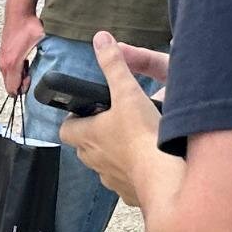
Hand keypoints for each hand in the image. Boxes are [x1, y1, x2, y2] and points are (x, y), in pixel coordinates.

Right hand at [0, 8, 47, 95]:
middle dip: (21, 84)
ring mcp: (2, 59)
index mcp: (13, 63)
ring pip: (8, 78)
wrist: (18, 13)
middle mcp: (4, 63)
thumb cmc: (28, 25)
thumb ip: (45, 54)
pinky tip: (24, 61)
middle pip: (9, 85)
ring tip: (28, 66)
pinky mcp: (3, 55)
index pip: (13, 89)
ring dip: (18, 76)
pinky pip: (7, 70)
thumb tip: (54, 63)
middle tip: (31, 74)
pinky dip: (15, 70)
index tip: (31, 80)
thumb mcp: (40, 41)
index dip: (23, 89)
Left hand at [60, 31, 166, 204]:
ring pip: (105, 165)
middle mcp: (94, 161)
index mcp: (87, 136)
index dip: (73, 119)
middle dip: (95, 135)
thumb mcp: (127, 91)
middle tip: (113, 121)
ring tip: (134, 140)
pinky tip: (148, 162)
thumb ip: (113, 64)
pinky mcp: (129, 192)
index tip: (85, 111)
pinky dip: (133, 172)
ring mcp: (111, 179)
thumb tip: (101, 39)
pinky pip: (126, 181)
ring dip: (114, 154)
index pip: (66, 129)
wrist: (164, 176)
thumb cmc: (142, 135)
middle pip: (85, 147)